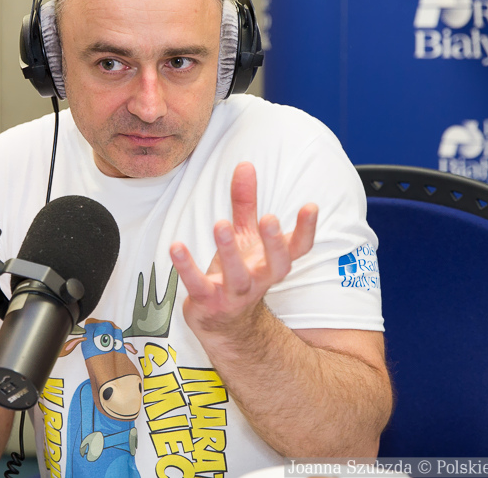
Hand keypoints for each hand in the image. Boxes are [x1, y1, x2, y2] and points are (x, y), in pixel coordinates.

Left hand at [169, 161, 317, 334]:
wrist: (223, 323)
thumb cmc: (239, 271)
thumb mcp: (244, 236)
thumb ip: (245, 202)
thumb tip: (245, 164)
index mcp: (271, 263)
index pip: (297, 249)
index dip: (306, 230)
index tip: (311, 206)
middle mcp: (259, 279)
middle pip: (275, 265)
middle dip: (273, 242)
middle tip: (269, 218)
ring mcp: (234, 293)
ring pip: (236, 275)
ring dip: (229, 250)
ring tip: (221, 224)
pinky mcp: (207, 301)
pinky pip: (197, 285)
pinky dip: (186, 267)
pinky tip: (176, 246)